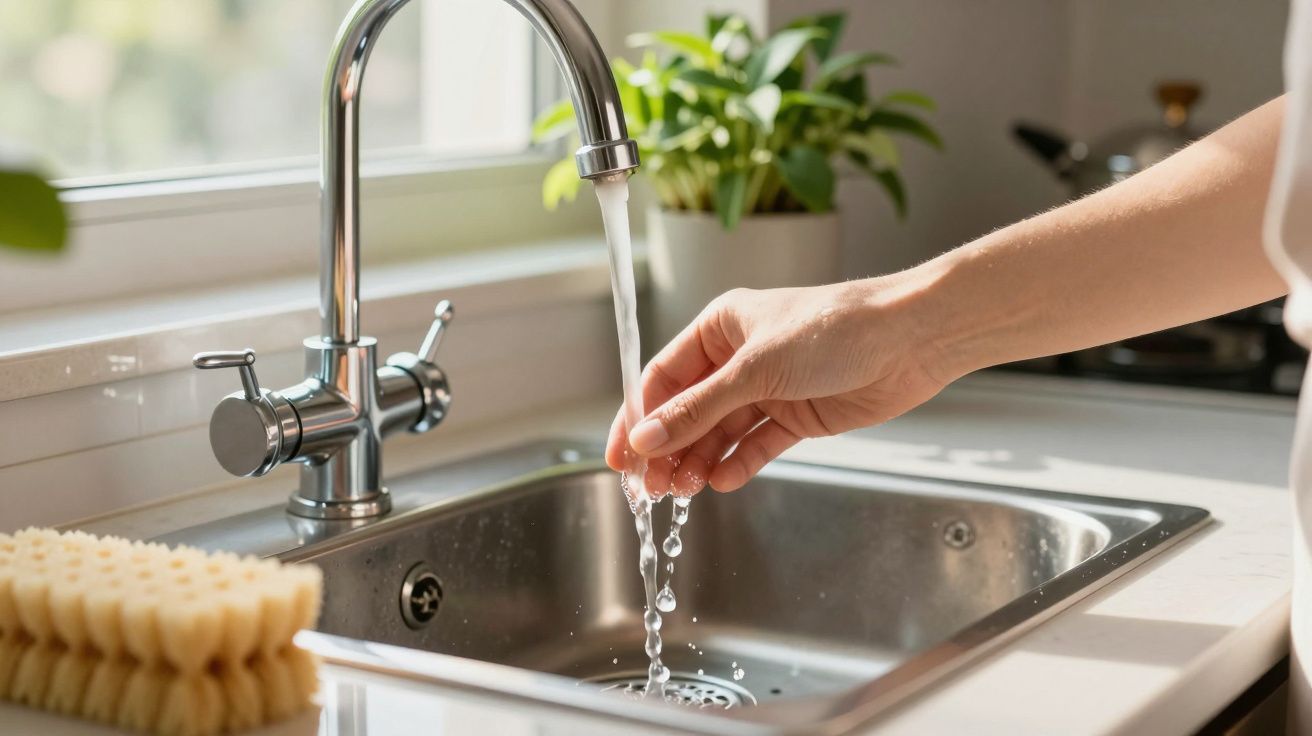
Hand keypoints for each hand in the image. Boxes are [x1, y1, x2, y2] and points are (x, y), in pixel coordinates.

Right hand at [606, 279, 952, 495]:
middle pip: (687, 411)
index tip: (623, 457)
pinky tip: (720, 482)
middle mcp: (739, 359)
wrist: (909, 341)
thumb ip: (698, 410)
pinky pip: (754, 446)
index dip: (639, 418)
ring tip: (683, 491)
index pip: (663, 377)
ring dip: (698, 461)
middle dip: (667, 449)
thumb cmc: (835, 330)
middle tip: (649, 488)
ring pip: (718, 433)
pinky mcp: (796, 417)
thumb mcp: (756, 369)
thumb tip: (646, 439)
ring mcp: (768, 390)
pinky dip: (736, 464)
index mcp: (721, 327)